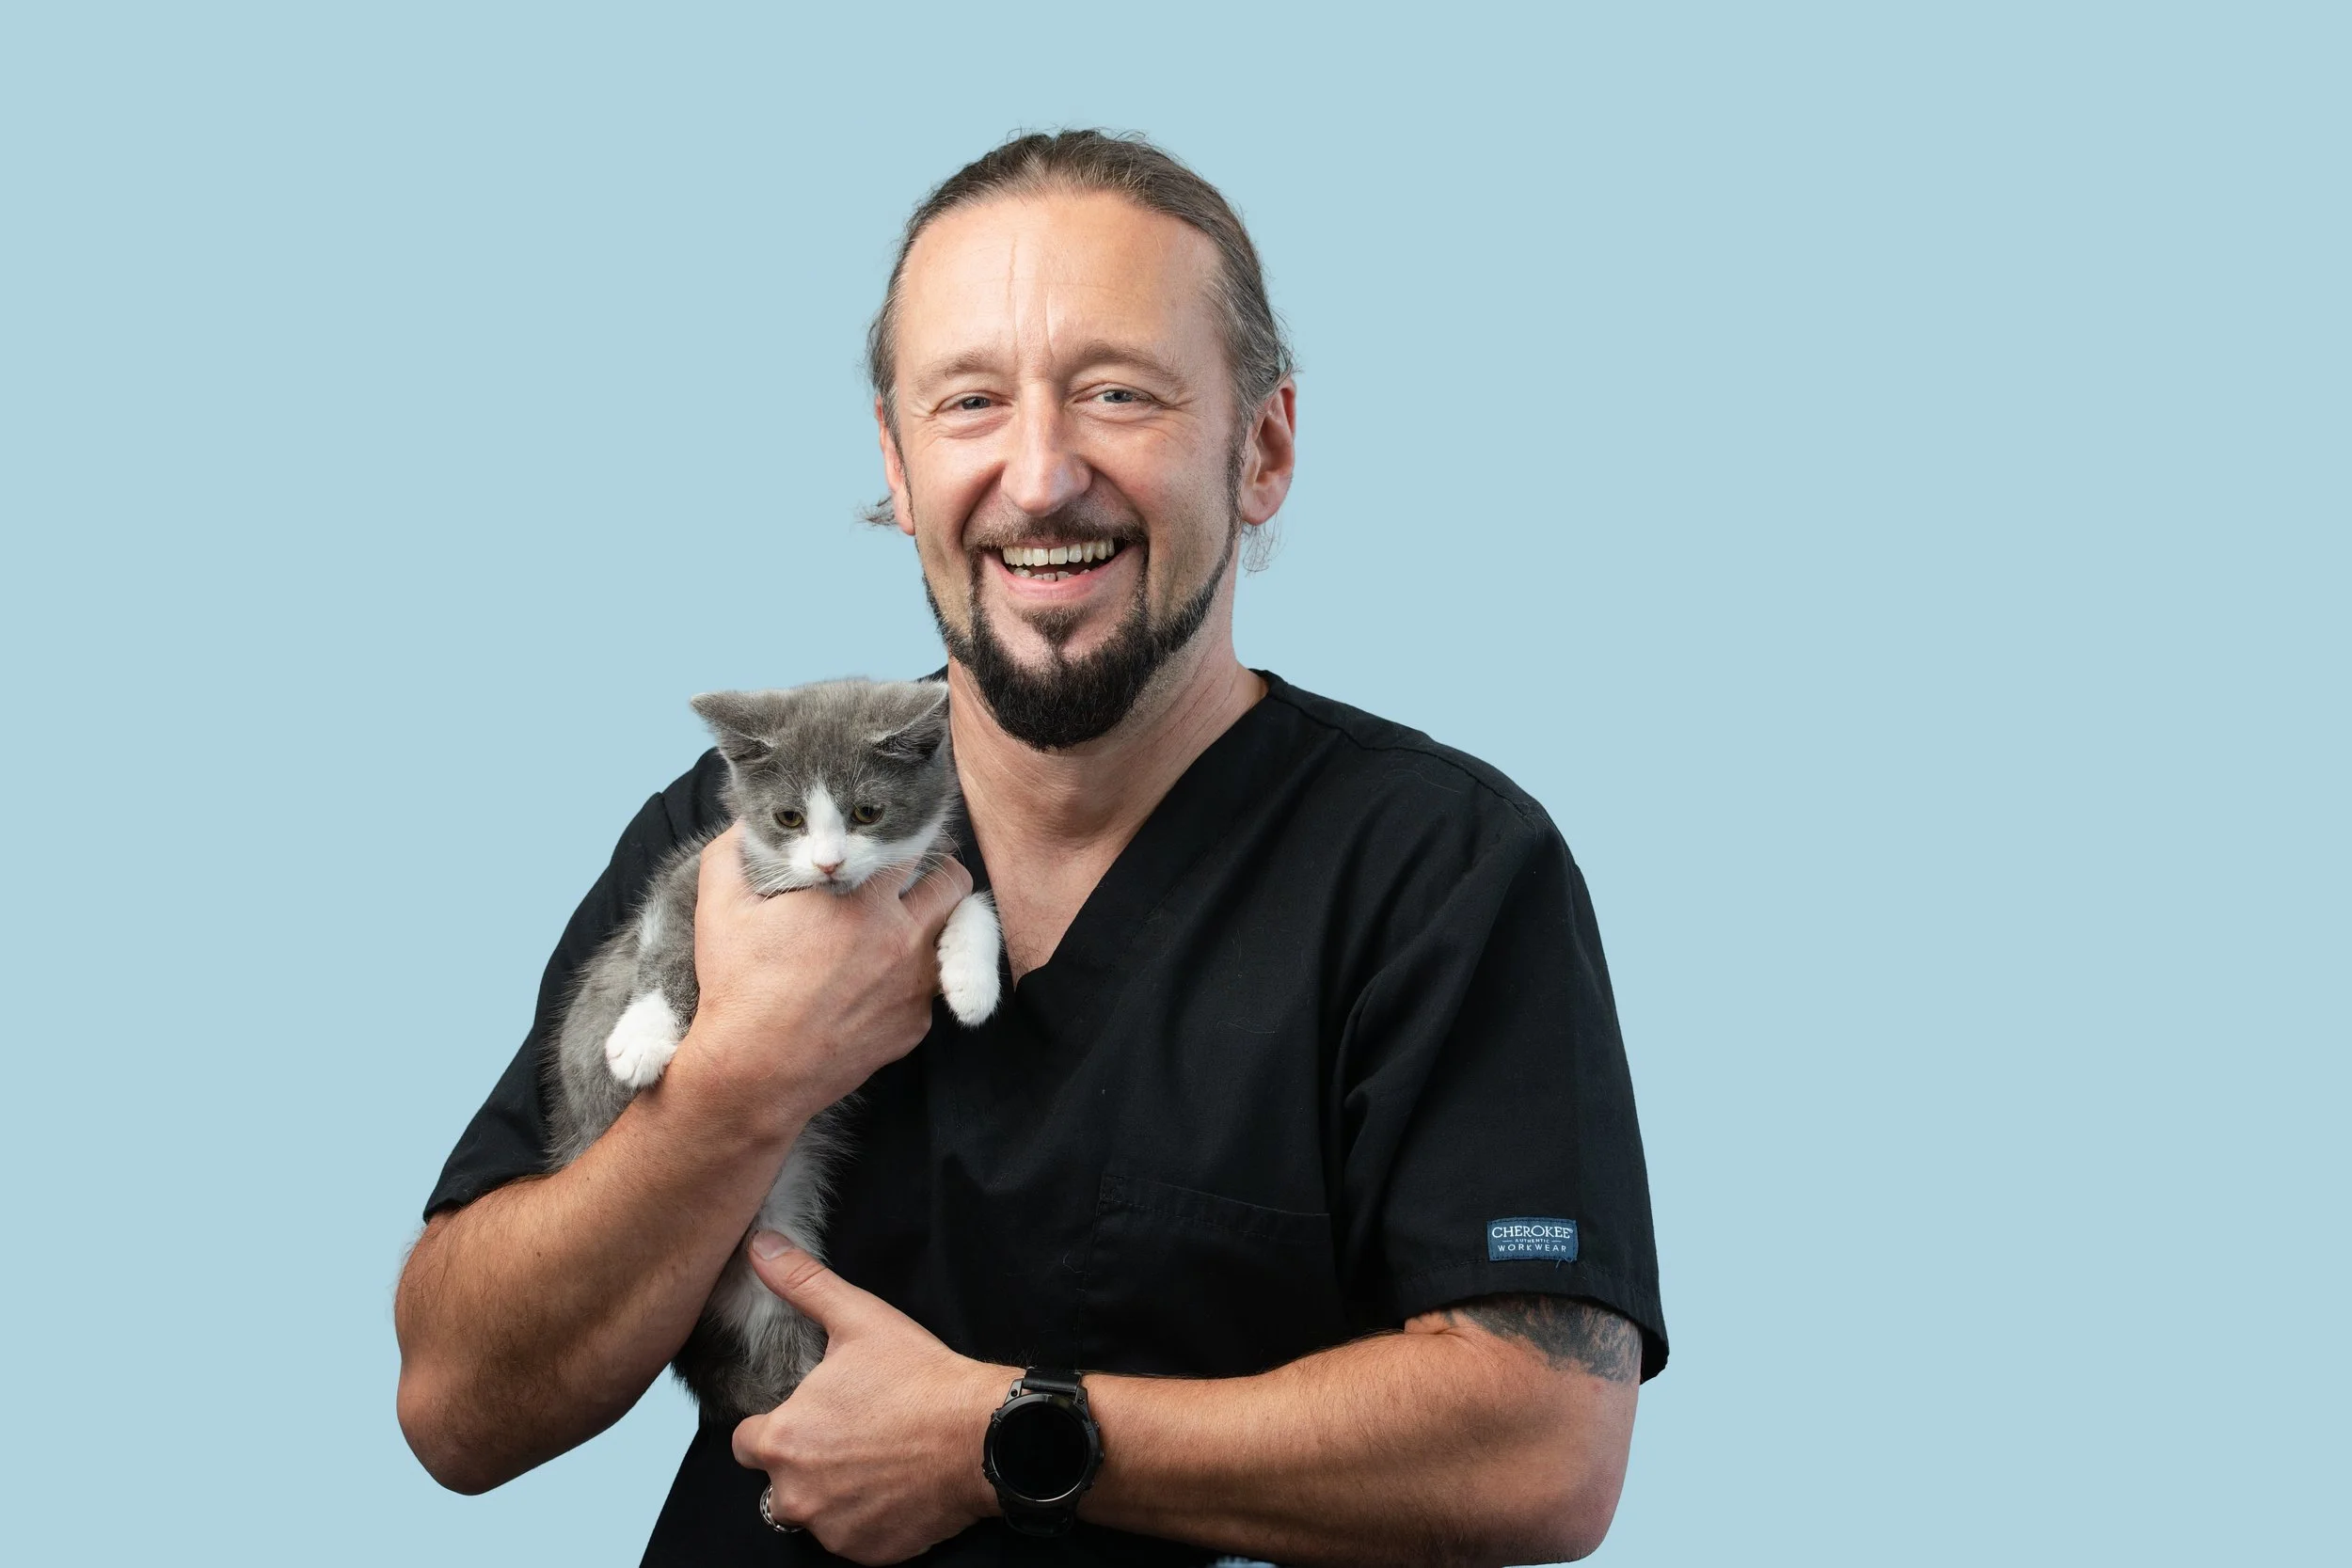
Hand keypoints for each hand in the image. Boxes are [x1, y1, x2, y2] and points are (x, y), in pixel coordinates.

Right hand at [675, 825, 972, 1131]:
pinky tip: (877, 980)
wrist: (755, 1074)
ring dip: (933, 923)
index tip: (884, 844)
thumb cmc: (738, 988)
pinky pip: (932, 987)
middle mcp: (902, 939)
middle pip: (954, 882)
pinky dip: (914, 977)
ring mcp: (915, 986)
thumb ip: (733, 849)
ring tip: (900, 925)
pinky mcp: (915, 1025)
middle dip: (935, 872)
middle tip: (909, 878)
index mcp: (862, 900)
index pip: (912, 844)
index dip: (897, 839)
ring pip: (954, 935)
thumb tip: (746, 821)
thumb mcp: (720, 907)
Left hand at [733, 1233, 1006, 1562]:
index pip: (748, 1441)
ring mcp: (832, 1529)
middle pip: (779, 1482)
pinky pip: (853, 1538)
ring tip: (877, 1458)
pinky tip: (895, 1486)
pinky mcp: (866, 1552)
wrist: (982, 1434)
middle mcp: (795, 1493)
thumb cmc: (920, 1380)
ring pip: (815, 1512)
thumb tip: (762, 1247)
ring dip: (834, 1492)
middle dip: (806, 1462)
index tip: (815, 1413)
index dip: (778, 1424)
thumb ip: (802, 1284)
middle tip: (852, 1434)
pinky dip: (868, 1519)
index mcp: (782, 1440)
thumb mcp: (858, 1320)